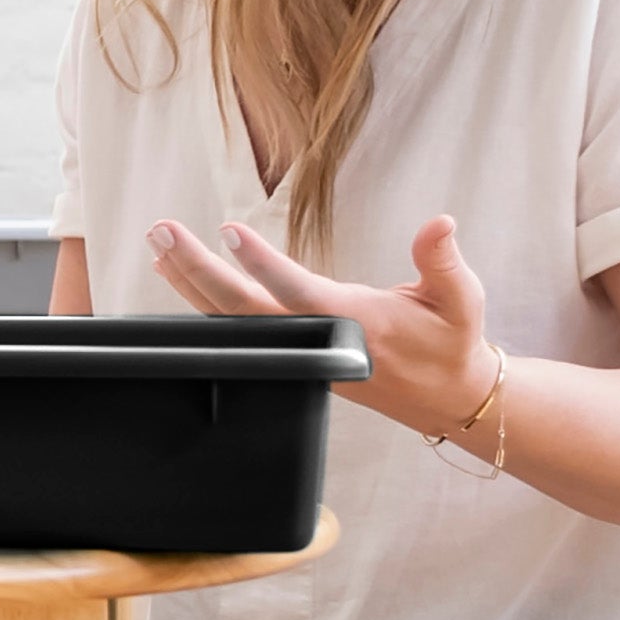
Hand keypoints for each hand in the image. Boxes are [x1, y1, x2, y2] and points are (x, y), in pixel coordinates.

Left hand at [147, 210, 495, 441]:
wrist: (443, 396)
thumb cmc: (451, 340)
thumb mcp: (462, 299)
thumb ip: (443, 262)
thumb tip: (441, 223)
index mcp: (354, 324)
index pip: (299, 292)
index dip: (263, 265)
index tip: (230, 232)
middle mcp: (314, 340)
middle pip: (244, 307)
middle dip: (199, 269)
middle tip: (162, 232)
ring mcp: (296, 350)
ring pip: (231, 318)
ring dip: (190, 282)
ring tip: (157, 246)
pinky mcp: (288, 353)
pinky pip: (235, 326)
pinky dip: (201, 301)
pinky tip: (173, 276)